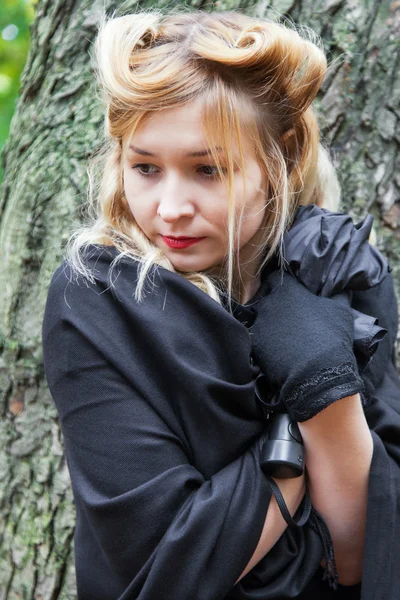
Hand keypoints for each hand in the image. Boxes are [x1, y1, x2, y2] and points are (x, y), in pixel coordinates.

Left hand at [250, 269, 364, 421]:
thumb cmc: (331, 336)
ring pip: (258, 319)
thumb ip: (338, 294)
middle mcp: (268, 304)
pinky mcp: (254, 345)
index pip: (275, 277)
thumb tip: (342, 287)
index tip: (288, 291)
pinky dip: (264, 342)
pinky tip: (275, 350)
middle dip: (271, 303)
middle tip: (284, 313)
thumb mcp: (342, 311)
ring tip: (280, 334)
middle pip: (263, 297)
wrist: (316, 372)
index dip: (281, 283)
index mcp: (287, 291)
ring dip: (266, 323)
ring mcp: (259, 325)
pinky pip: (256, 339)